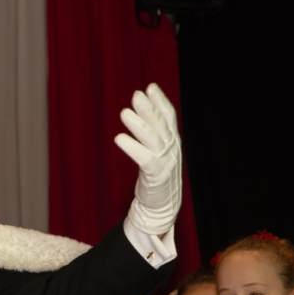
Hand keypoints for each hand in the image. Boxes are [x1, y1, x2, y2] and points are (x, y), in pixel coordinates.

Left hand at [114, 83, 181, 235]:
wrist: (161, 207)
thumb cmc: (156, 177)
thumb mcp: (159, 152)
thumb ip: (154, 134)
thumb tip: (143, 111)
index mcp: (173, 142)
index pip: (170, 117)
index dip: (160, 102)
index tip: (150, 87)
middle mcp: (172, 149)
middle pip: (161, 125)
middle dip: (149, 109)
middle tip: (136, 95)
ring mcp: (166, 163)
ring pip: (152, 139)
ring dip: (138, 125)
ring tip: (124, 113)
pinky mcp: (157, 177)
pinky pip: (144, 159)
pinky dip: (133, 148)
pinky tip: (120, 139)